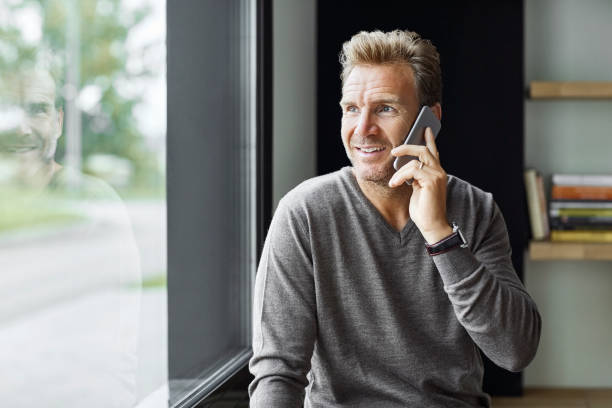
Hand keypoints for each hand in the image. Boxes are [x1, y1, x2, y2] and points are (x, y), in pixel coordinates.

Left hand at [388, 127, 451, 242]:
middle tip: (394, 151)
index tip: (426, 128)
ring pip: (416, 159)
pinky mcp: (432, 181)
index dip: (430, 139)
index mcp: (436, 172)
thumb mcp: (417, 188)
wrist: (432, 225)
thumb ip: (415, 176)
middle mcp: (439, 171)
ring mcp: (437, 175)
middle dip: (407, 147)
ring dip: (400, 170)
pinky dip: (401, 176)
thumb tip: (404, 165)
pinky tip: (395, 184)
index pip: (434, 151)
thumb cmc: (424, 209)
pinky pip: (412, 170)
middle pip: (424, 149)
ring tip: (394, 181)